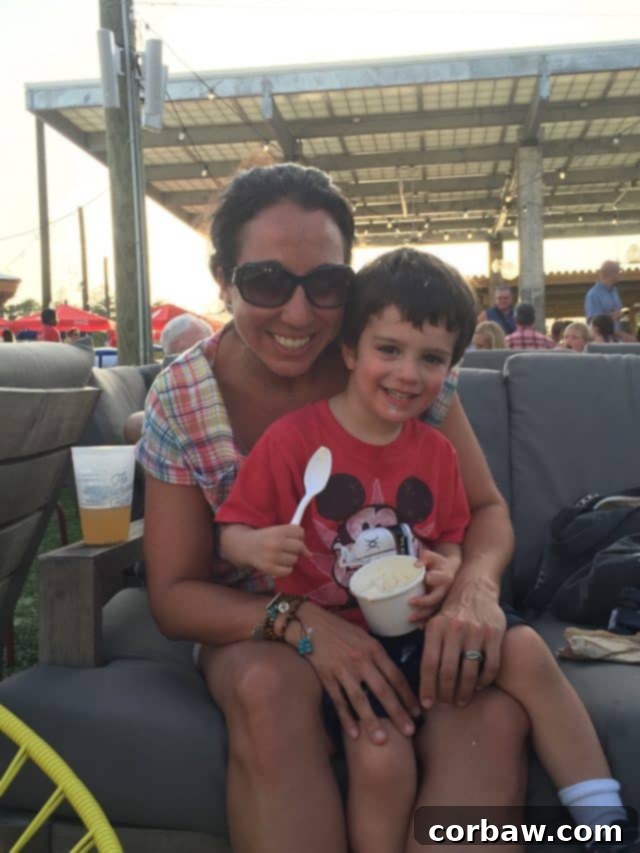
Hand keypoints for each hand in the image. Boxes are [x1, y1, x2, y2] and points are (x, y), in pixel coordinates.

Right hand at [245, 525, 310, 576]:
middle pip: (299, 546)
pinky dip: (286, 569)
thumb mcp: (277, 531)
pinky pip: (288, 571)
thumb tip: (310, 555)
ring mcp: (272, 556)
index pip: (300, 532)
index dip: (299, 536)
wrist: (245, 547)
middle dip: (296, 548)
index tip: (293, 538)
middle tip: (287, 548)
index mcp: (277, 530)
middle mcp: (275, 543)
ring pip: (294, 560)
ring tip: (281, 556)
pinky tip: (279, 564)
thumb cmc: (265, 538)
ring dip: (290, 559)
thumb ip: (293, 537)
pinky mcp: (269, 568)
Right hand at [292, 603, 421, 744]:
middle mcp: (361, 660)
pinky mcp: (327, 676)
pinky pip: (338, 700)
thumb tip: (393, 676)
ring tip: (382, 741)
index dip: (407, 696)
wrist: (311, 623)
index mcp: (374, 649)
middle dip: (398, 713)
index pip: (396, 676)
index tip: (418, 712)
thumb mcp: (364, 637)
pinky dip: (346, 718)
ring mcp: (343, 670)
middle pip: (382, 690)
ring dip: (372, 721)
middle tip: (410, 732)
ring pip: (360, 699)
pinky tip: (354, 734)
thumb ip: (378, 655)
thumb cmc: (340, 630)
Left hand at [408, 549, 460, 625]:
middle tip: (409, 603)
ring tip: (410, 619)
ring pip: (434, 610)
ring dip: (423, 616)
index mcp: (444, 577)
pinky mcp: (442, 608)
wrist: (452, 571)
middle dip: (422, 602)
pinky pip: (435, 617)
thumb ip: (424, 557)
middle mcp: (446, 591)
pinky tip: (420, 627)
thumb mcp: (432, 556)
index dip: (428, 579)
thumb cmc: (438, 563)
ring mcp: (444, 601)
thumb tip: (415, 565)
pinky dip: (427, 622)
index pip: (435, 579)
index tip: (421, 579)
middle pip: (435, 599)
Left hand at [419, 575, 505, 709]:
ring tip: (460, 702)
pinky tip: (478, 687)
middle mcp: (455, 629)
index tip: (427, 704)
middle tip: (446, 705)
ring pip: (469, 672)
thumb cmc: (451, 611)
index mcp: (436, 627)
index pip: (428, 664)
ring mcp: (476, 632)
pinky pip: (490, 666)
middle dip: (446, 694)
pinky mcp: (494, 635)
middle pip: (448, 672)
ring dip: (464, 692)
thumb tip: (418, 674)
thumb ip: (427, 644)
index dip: (427, 687)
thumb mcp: (433, 620)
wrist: (475, 588)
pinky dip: (484, 681)